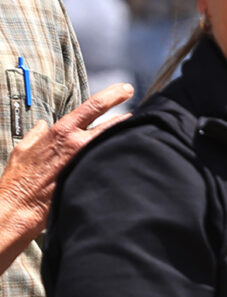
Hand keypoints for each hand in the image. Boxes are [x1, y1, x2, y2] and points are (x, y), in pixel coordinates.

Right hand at [0, 82, 131, 267]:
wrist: (19, 207)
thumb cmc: (18, 179)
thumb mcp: (23, 148)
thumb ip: (36, 134)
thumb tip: (43, 125)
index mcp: (62, 132)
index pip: (94, 106)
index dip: (113, 95)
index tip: (126, 89)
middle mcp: (78, 145)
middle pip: (113, 126)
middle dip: (127, 118)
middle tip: (138, 114)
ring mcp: (87, 164)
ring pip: (114, 145)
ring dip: (125, 139)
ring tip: (136, 135)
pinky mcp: (91, 181)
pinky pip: (109, 166)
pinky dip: (117, 160)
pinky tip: (125, 160)